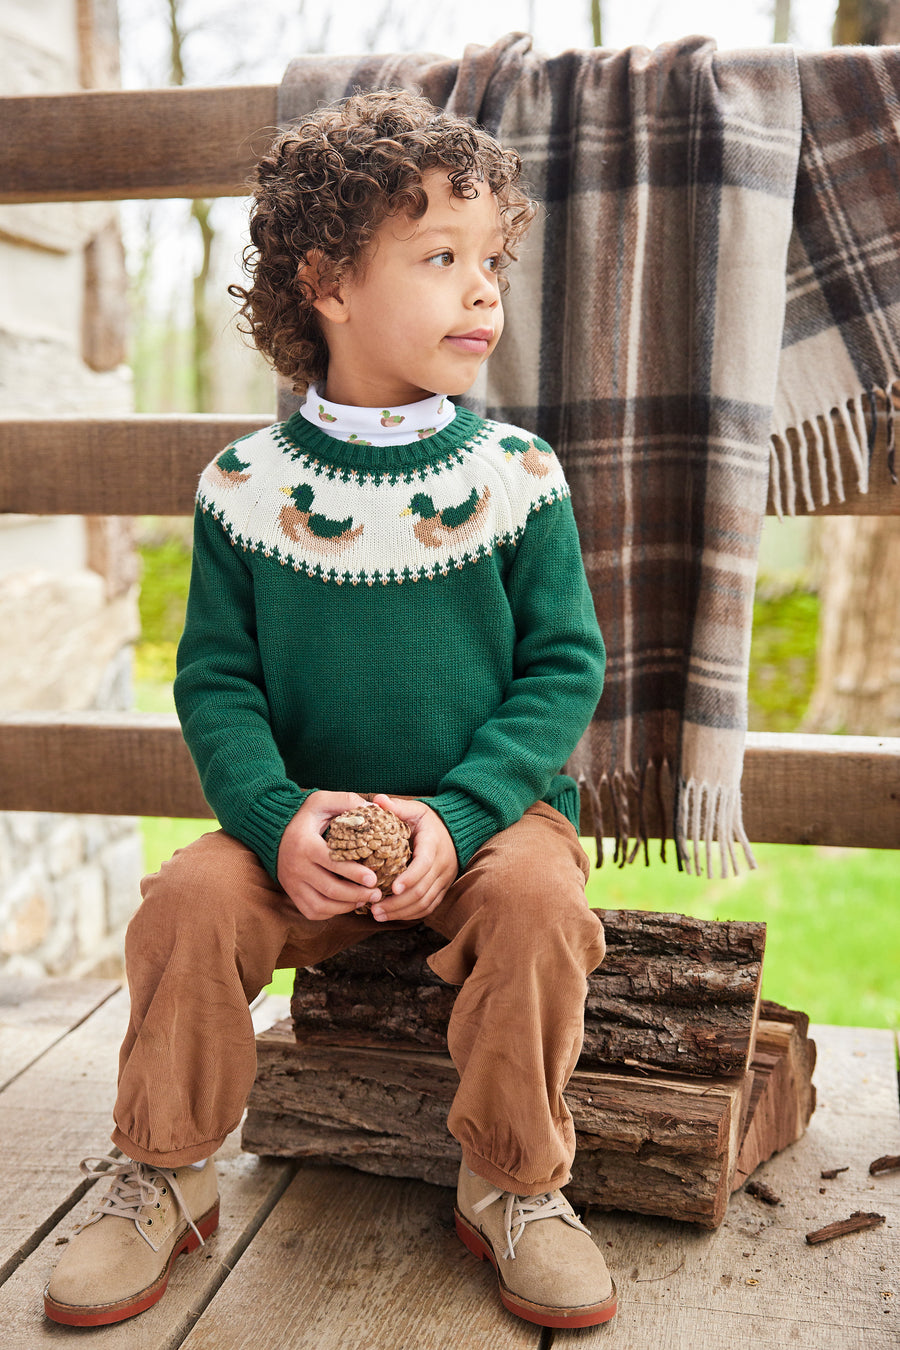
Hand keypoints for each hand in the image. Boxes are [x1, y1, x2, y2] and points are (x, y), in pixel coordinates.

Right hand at [277, 791, 382, 920]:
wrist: (273, 830)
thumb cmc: (303, 815)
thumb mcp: (321, 801)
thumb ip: (346, 801)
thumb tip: (373, 808)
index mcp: (305, 844)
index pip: (332, 863)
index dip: (354, 873)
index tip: (374, 878)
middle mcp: (296, 867)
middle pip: (330, 889)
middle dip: (357, 894)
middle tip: (377, 893)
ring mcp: (293, 883)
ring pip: (322, 905)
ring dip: (347, 906)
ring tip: (365, 899)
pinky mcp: (292, 893)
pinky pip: (312, 911)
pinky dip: (332, 912)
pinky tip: (347, 904)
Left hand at [369, 794, 458, 921]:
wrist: (454, 830)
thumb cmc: (428, 820)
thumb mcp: (415, 810)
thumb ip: (397, 806)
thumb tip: (377, 800)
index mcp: (433, 844)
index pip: (424, 865)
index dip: (409, 878)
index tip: (392, 888)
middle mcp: (442, 865)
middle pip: (422, 890)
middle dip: (398, 902)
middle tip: (374, 908)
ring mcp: (444, 879)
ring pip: (425, 902)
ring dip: (402, 912)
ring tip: (378, 915)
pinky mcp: (442, 889)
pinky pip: (429, 907)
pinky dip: (411, 914)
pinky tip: (393, 916)